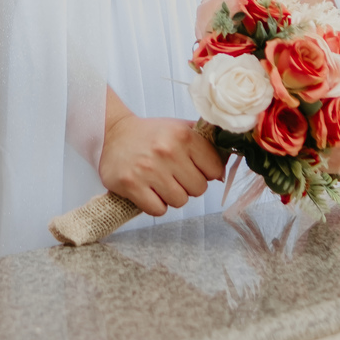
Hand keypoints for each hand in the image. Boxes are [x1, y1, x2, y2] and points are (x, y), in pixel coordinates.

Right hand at [98, 104, 224, 216]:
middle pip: (198, 189)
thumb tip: (227, 167)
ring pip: (179, 201)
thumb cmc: (151, 135)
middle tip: (173, 174)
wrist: (113, 133)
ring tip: (160, 181)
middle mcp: (167, 151)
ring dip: (171, 196)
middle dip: (188, 185)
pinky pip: (158, 210)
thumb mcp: (180, 129)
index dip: (205, 172)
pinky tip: (148, 190)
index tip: (192, 167)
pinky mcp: (131, 185)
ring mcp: (148, 169)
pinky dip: (155, 204)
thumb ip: (206, 143)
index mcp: (183, 135)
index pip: (215, 170)